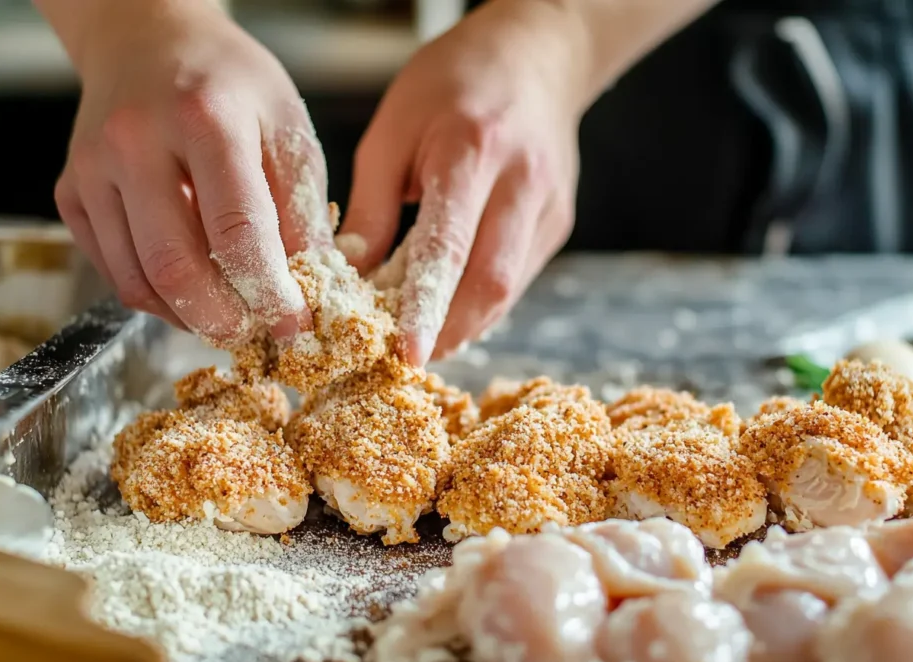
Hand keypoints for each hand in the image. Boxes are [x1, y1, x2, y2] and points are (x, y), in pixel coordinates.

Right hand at [52, 0, 330, 344]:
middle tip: (257, 336)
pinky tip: (194, 293)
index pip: (237, 231)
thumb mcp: (288, 132)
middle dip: (223, 320)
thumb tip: (314, 289)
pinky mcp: (71, 194)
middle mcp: (135, 142)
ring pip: (137, 281)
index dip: (269, 292)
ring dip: (189, 318)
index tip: (294, 326)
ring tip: (231, 318)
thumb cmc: (232, 86)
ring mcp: (93, 169)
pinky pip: (115, 272)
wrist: (151, 42)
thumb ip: (302, 212)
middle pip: (175, 267)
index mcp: (204, 119)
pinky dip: (158, 299)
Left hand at [338, 0, 586, 364]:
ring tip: (426, 336)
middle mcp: (523, 182)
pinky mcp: (559, 221)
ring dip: (466, 323)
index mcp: (474, 149)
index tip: (406, 353)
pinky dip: (482, 300)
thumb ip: (373, 205)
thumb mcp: (394, 128)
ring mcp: (549, 206)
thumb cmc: (453, 82)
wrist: (537, 55)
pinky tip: (454, 304)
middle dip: (449, 331)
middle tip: (407, 356)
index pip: (450, 246)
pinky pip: (519, 277)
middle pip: (491, 283)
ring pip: (510, 290)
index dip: (428, 308)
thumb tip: (352, 275)